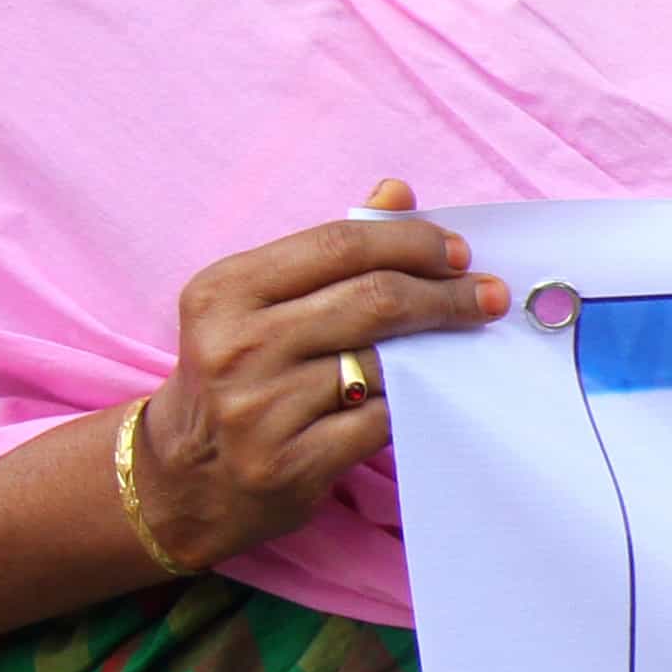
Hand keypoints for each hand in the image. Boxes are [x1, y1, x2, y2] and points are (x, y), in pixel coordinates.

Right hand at [127, 178, 506, 570]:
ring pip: (382, 363)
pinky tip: (424, 396)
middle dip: (444, 294)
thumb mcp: (255, 305)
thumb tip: (396, 193)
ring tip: (461, 342)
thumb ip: (326, 250)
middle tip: (488, 296)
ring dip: (435, 351)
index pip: (339, 246)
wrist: (184, 479)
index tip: (458, 253)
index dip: (410, 243)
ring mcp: (261, 410)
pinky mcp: (290, 464)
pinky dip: (411, 405)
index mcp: (224, 292)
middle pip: (372, 300)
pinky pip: (382, 422)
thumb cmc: (235, 375)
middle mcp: (236, 346)